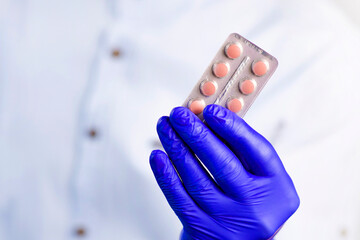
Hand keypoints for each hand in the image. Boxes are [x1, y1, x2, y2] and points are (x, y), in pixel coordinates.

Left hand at [149, 104, 298, 239]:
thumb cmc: (251, 200)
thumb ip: (242, 151)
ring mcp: (228, 221)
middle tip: (179, 114)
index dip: (233, 128)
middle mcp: (255, 205)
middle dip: (197, 135)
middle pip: (224, 165)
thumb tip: (209, 118)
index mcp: (276, 186)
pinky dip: (166, 175)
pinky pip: (180, 200)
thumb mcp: (261, 177)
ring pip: (197, 180)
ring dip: (177, 149)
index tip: (211, 109)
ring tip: (165, 127)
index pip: (257, 151)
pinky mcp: (203, 230)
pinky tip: (159, 156)